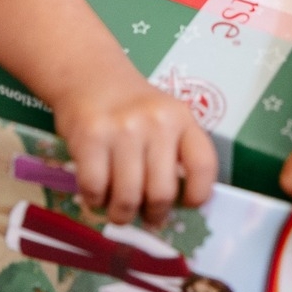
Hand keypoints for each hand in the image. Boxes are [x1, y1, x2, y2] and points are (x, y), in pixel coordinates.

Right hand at [53, 75, 215, 225]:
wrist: (88, 75)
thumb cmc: (130, 107)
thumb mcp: (163, 118)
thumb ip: (173, 154)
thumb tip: (173, 209)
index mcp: (182, 119)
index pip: (203, 165)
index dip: (198, 195)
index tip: (187, 205)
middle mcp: (156, 122)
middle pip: (162, 193)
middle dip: (154, 215)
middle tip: (147, 216)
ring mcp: (122, 129)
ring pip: (127, 198)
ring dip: (122, 215)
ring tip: (119, 212)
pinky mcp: (90, 137)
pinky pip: (95, 189)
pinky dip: (95, 201)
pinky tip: (96, 194)